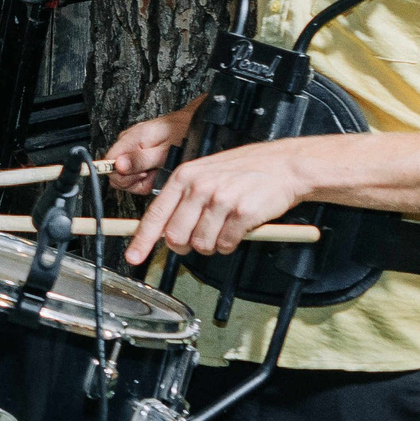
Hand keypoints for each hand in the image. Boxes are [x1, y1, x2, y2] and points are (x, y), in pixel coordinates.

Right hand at [103, 103, 197, 196]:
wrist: (194, 125)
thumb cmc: (183, 134)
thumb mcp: (165, 152)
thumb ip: (141, 159)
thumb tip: (118, 165)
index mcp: (130, 139)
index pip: (108, 164)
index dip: (124, 176)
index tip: (143, 175)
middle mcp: (127, 142)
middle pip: (116, 173)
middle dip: (136, 181)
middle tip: (154, 173)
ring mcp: (132, 148)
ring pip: (125, 176)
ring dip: (144, 180)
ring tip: (159, 170)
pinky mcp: (138, 154)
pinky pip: (135, 173)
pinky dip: (148, 177)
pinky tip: (158, 170)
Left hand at [122, 138, 312, 267]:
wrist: (286, 164)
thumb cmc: (247, 169)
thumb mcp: (206, 172)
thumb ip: (184, 198)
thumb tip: (164, 231)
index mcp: (185, 176)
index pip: (155, 215)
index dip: (142, 240)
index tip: (133, 256)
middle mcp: (199, 187)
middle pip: (176, 236)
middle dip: (185, 246)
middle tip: (199, 238)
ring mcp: (220, 200)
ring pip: (201, 244)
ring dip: (212, 245)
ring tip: (224, 227)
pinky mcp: (242, 213)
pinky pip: (226, 244)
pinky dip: (231, 243)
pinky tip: (239, 228)